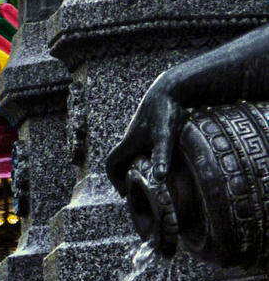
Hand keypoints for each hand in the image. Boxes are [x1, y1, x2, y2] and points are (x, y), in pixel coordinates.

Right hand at [106, 76, 183, 193]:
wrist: (168, 89)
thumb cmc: (164, 112)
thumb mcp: (165, 137)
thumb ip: (161, 157)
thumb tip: (159, 179)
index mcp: (129, 143)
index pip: (112, 163)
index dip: (114, 178)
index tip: (124, 191)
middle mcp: (130, 139)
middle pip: (120, 160)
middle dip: (123, 176)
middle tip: (134, 190)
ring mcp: (139, 133)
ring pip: (130, 153)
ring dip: (133, 166)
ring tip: (146, 178)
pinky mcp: (148, 128)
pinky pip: (140, 146)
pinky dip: (143, 157)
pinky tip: (158, 160)